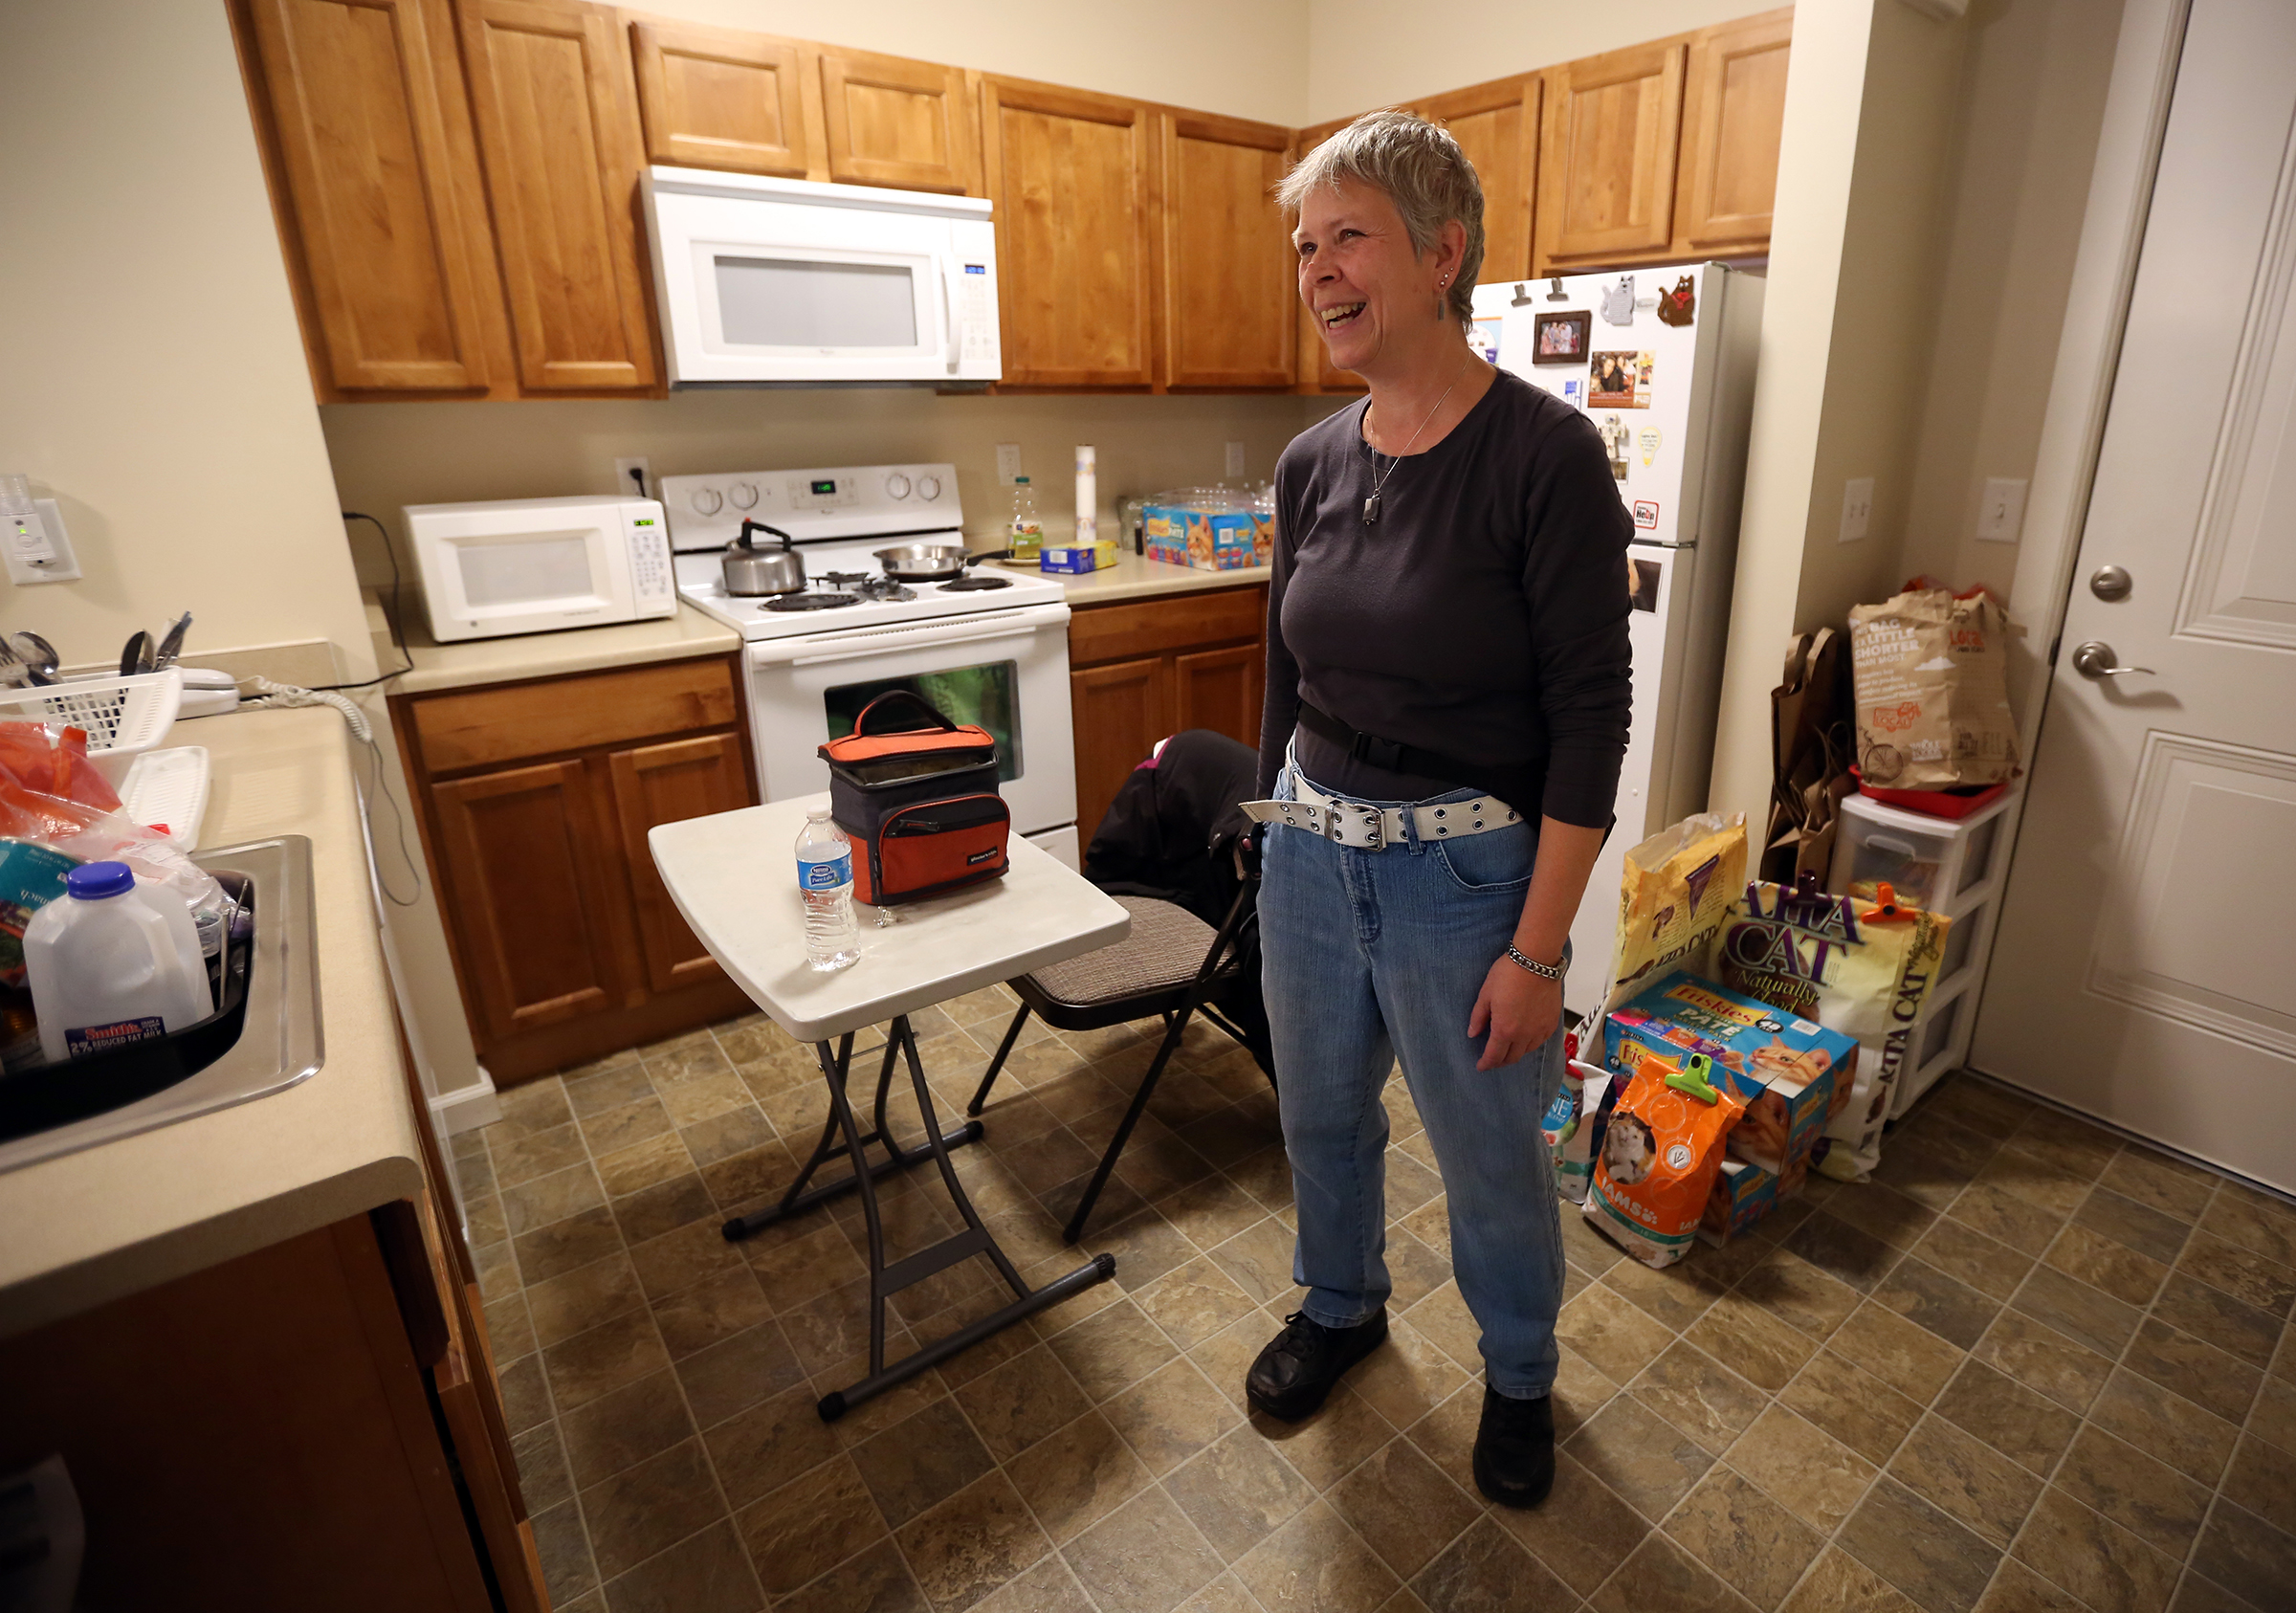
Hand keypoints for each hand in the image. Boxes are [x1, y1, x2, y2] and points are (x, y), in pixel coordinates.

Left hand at [1467, 953, 1562, 1070]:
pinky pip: (1540, 1041)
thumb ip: (1478, 1017)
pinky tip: (1526, 1037)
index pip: (1494, 1056)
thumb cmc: (1508, 974)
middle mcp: (1524, 1034)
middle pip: (1511, 1058)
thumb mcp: (1485, 994)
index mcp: (1504, 1030)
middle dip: (1500, 1061)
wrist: (1536, 961)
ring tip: (1508, 1047)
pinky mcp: (1552, 1022)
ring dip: (1515, 1053)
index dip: (1486, 1064)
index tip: (1481, 1066)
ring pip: (1527, 1051)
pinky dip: (1531, 1043)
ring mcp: (1540, 1030)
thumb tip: (1473, 1034)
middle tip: (1493, 1059)